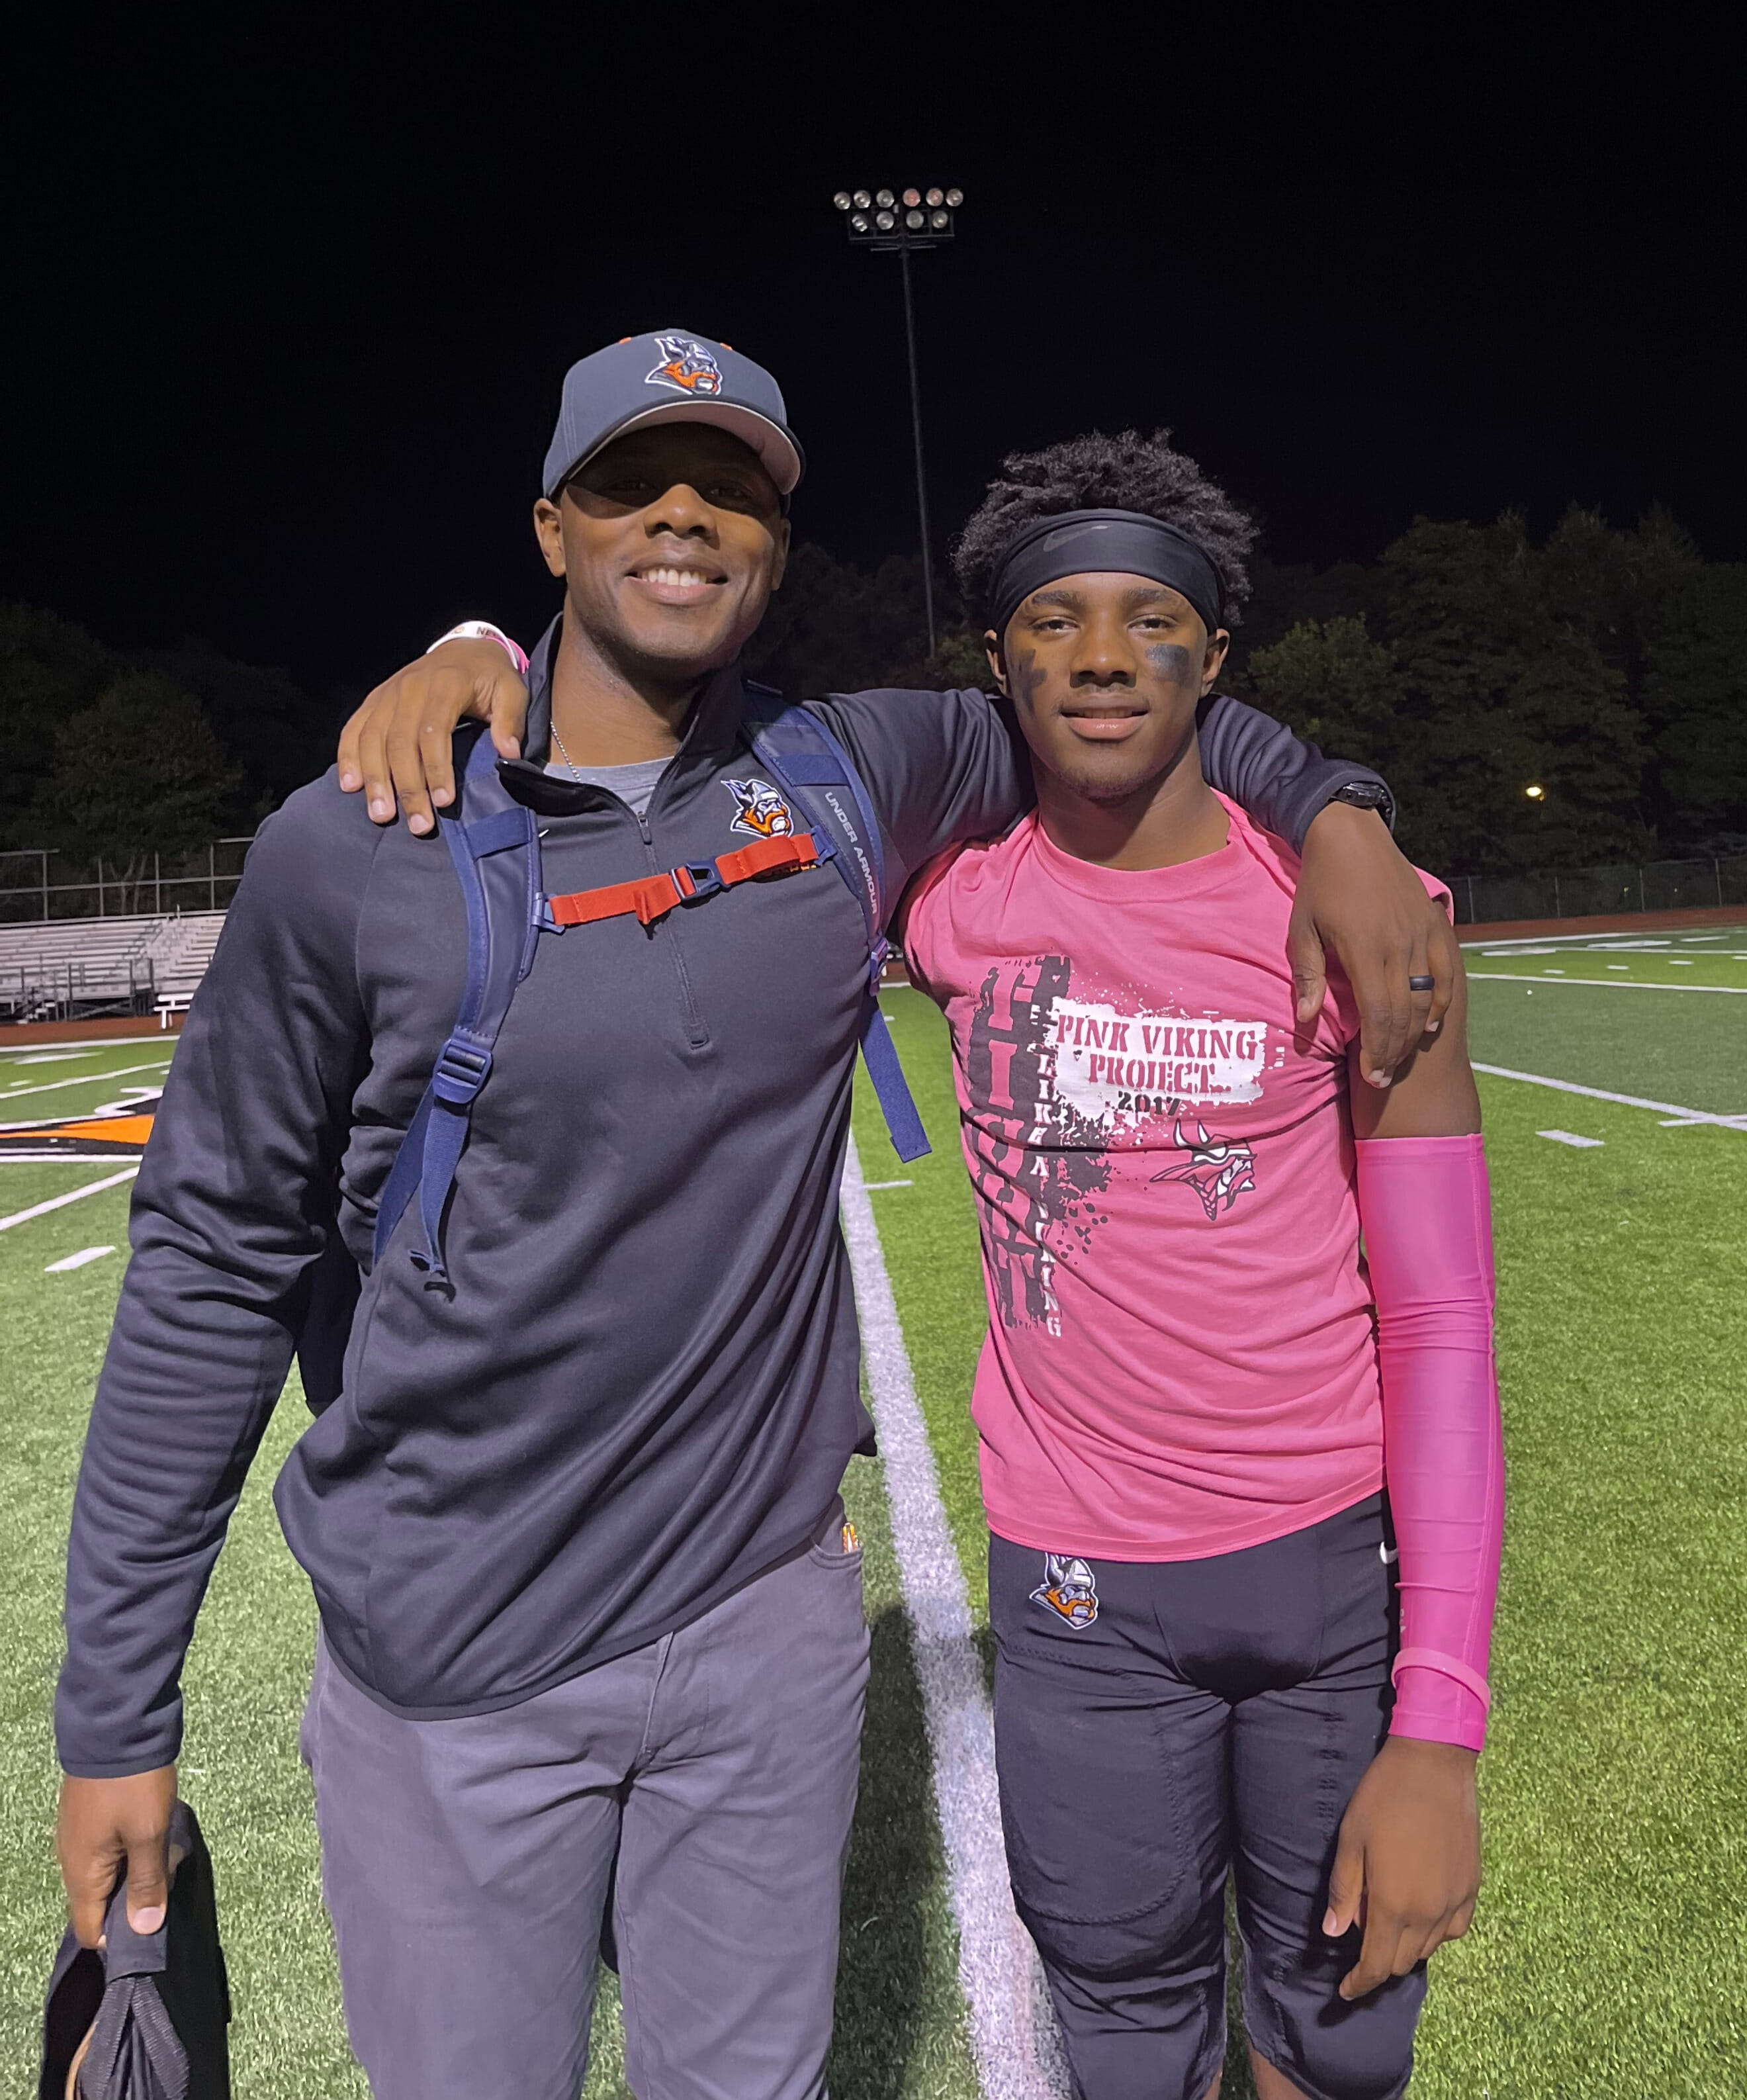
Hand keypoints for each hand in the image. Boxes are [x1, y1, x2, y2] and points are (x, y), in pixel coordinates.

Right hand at [57, 1766, 177, 1947]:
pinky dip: (135, 1847)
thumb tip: (144, 1930)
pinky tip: (158, 1830)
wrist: (117, 1726)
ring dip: (140, 1868)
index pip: (91, 1930)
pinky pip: (111, 1848)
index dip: (120, 1937)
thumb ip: (147, 1883)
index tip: (152, 1925)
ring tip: (169, 1849)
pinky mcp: (91, 1817)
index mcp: (81, 1874)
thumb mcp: (149, 1835)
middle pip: (101, 1901)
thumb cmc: (133, 1785)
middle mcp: (72, 1861)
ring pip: (110, 1872)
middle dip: (138, 1896)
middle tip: (169, 1874)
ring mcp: (80, 1837)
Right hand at [336, 639, 530, 834]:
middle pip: (400, 742)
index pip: (434, 732)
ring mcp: (387, 694)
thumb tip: (508, 753)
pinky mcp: (374, 701)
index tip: (444, 803)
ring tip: (381, 814)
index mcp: (445, 684)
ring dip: (375, 780)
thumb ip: (511, 721)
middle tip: (417, 824)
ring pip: (372, 739)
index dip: (437, 769)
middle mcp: (410, 688)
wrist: (464, 649)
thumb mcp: (512, 691)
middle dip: (407, 787)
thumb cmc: (490, 677)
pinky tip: (349, 785)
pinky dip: (348, 757)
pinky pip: (353, 729)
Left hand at [1290, 804, 1459, 1086]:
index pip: (1379, 1015)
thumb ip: (1308, 975)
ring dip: (1417, 1033)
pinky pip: (1446, 970)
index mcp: (1364, 949)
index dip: (1377, 1051)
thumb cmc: (1320, 884)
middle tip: (1383, 1078)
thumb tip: (1307, 1019)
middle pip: (1406, 1014)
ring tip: (1402, 1057)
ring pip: (1428, 997)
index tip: (1371, 1076)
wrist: (1351, 835)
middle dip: (1395, 1051)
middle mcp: (1399, 945)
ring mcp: (1421, 933)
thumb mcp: (1302, 928)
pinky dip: (1442, 1001)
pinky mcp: (1433, 922)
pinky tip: (1432, 1023)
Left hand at [1323, 1736, 1479, 1999]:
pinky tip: (1421, 1913)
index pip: (1377, 1965)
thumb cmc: (1384, 1796)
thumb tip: (1335, 1933)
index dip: (1359, 1983)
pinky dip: (1435, 1932)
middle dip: (1379, 1965)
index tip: (1345, 1991)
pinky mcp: (1473, 1886)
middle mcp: (1429, 1913)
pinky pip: (1454, 1928)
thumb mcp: (1351, 1840)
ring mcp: (1455, 1901)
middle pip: (1403, 1961)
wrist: (1434, 1763)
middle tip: (1361, 1950)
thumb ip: (1345, 1892)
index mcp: (1394, 1904)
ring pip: (1430, 1948)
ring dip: (1406, 1947)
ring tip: (1387, 1925)